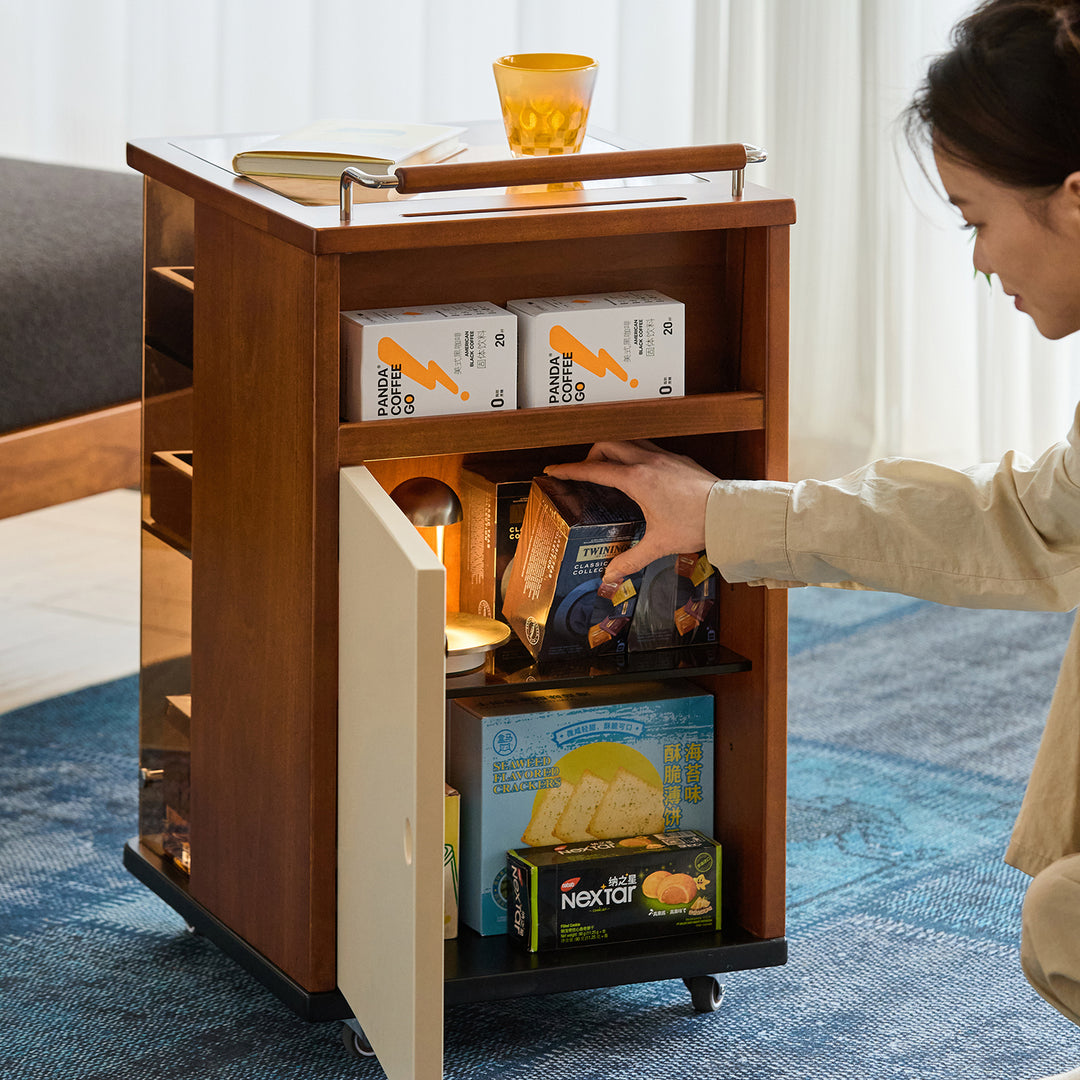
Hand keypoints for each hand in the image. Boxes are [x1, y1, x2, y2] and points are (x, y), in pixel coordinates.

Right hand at [544, 440, 717, 582]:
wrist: (729, 513)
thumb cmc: (695, 524)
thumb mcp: (658, 545)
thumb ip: (630, 560)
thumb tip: (610, 577)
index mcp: (636, 480)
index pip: (593, 470)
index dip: (570, 470)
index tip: (553, 470)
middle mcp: (648, 461)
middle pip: (608, 445)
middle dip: (590, 455)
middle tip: (585, 472)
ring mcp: (665, 456)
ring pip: (629, 441)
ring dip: (614, 450)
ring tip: (610, 470)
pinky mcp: (679, 459)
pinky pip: (649, 447)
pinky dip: (635, 454)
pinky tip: (641, 473)